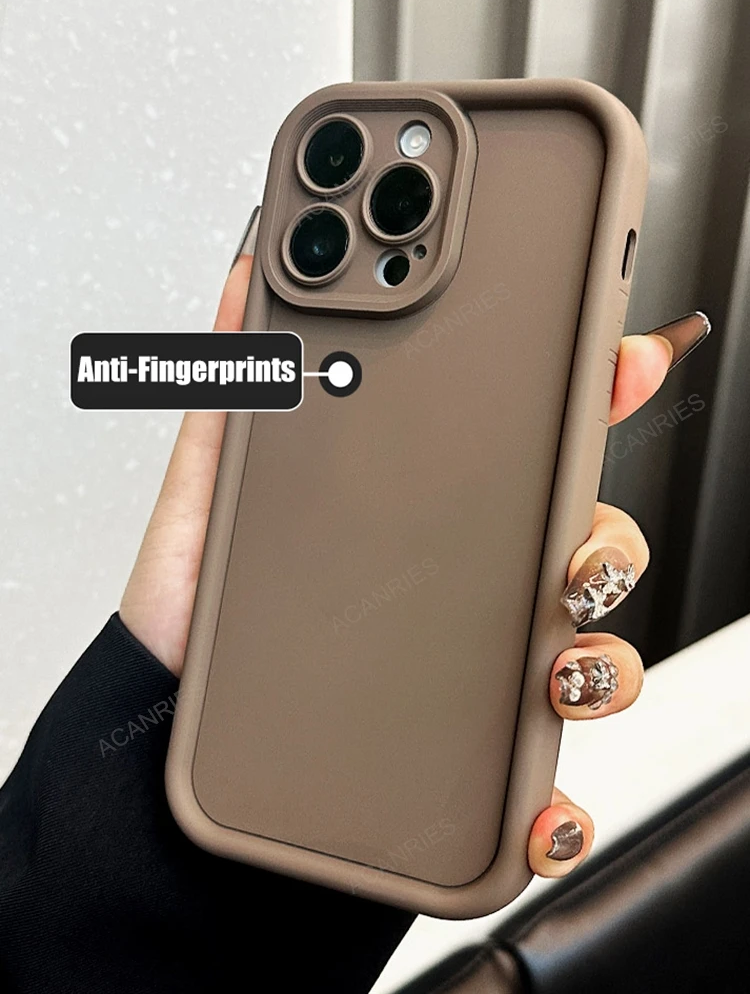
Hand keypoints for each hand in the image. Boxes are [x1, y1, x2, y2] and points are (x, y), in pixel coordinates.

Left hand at [120, 257, 691, 879]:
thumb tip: (253, 271)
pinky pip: (539, 777)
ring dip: (600, 661)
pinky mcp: (459, 756)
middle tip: (577, 554)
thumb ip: (239, 379)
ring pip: (586, 653)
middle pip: (580, 544)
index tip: (617, 360)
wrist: (164, 734)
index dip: (585, 397)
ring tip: (554, 667)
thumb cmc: (197, 608)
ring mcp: (466, 668)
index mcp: (419, 508)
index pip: (521, 444)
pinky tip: (538, 805)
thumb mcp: (214, 482)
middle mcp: (457, 583)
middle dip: (608, 541)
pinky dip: (557, 798)